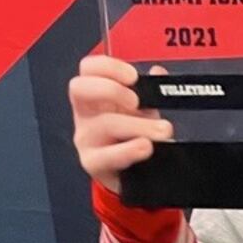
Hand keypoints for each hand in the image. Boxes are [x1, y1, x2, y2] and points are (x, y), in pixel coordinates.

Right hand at [68, 53, 171, 191]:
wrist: (130, 176)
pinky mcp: (92, 162)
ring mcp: (86, 137)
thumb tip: (158, 73)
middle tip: (136, 102)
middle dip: (111, 90)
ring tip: (162, 131)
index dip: (108, 67)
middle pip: (80, 88)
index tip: (133, 76)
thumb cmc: (130, 138)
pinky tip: (145, 147)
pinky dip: (130, 150)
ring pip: (104, 123)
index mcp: (94, 94)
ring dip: (137, 125)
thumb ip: (148, 92)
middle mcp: (85, 113)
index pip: (88, 69)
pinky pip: (107, 155)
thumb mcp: (141, 112)